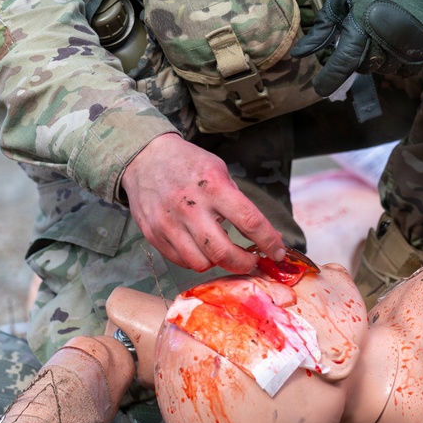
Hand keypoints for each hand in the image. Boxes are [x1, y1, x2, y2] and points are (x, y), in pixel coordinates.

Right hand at [120, 133, 285, 273]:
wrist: (145, 158)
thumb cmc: (188, 163)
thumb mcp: (218, 170)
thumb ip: (236, 200)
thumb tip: (263, 233)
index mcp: (213, 186)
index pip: (249, 221)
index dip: (268, 241)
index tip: (277, 252)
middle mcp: (190, 207)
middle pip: (223, 253)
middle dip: (244, 264)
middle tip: (252, 261)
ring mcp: (169, 223)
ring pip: (201, 263)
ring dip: (218, 263)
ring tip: (223, 252)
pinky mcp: (153, 235)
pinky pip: (181, 260)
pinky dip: (196, 259)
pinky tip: (201, 247)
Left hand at [292, 0, 422, 96]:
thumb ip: (323, 29)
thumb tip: (298, 54)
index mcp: (361, 26)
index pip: (343, 63)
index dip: (329, 79)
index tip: (319, 89)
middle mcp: (386, 40)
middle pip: (365, 68)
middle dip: (356, 59)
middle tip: (358, 39)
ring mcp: (409, 45)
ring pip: (386, 70)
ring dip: (377, 61)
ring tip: (377, 38)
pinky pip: (407, 69)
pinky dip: (397, 63)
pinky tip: (393, 47)